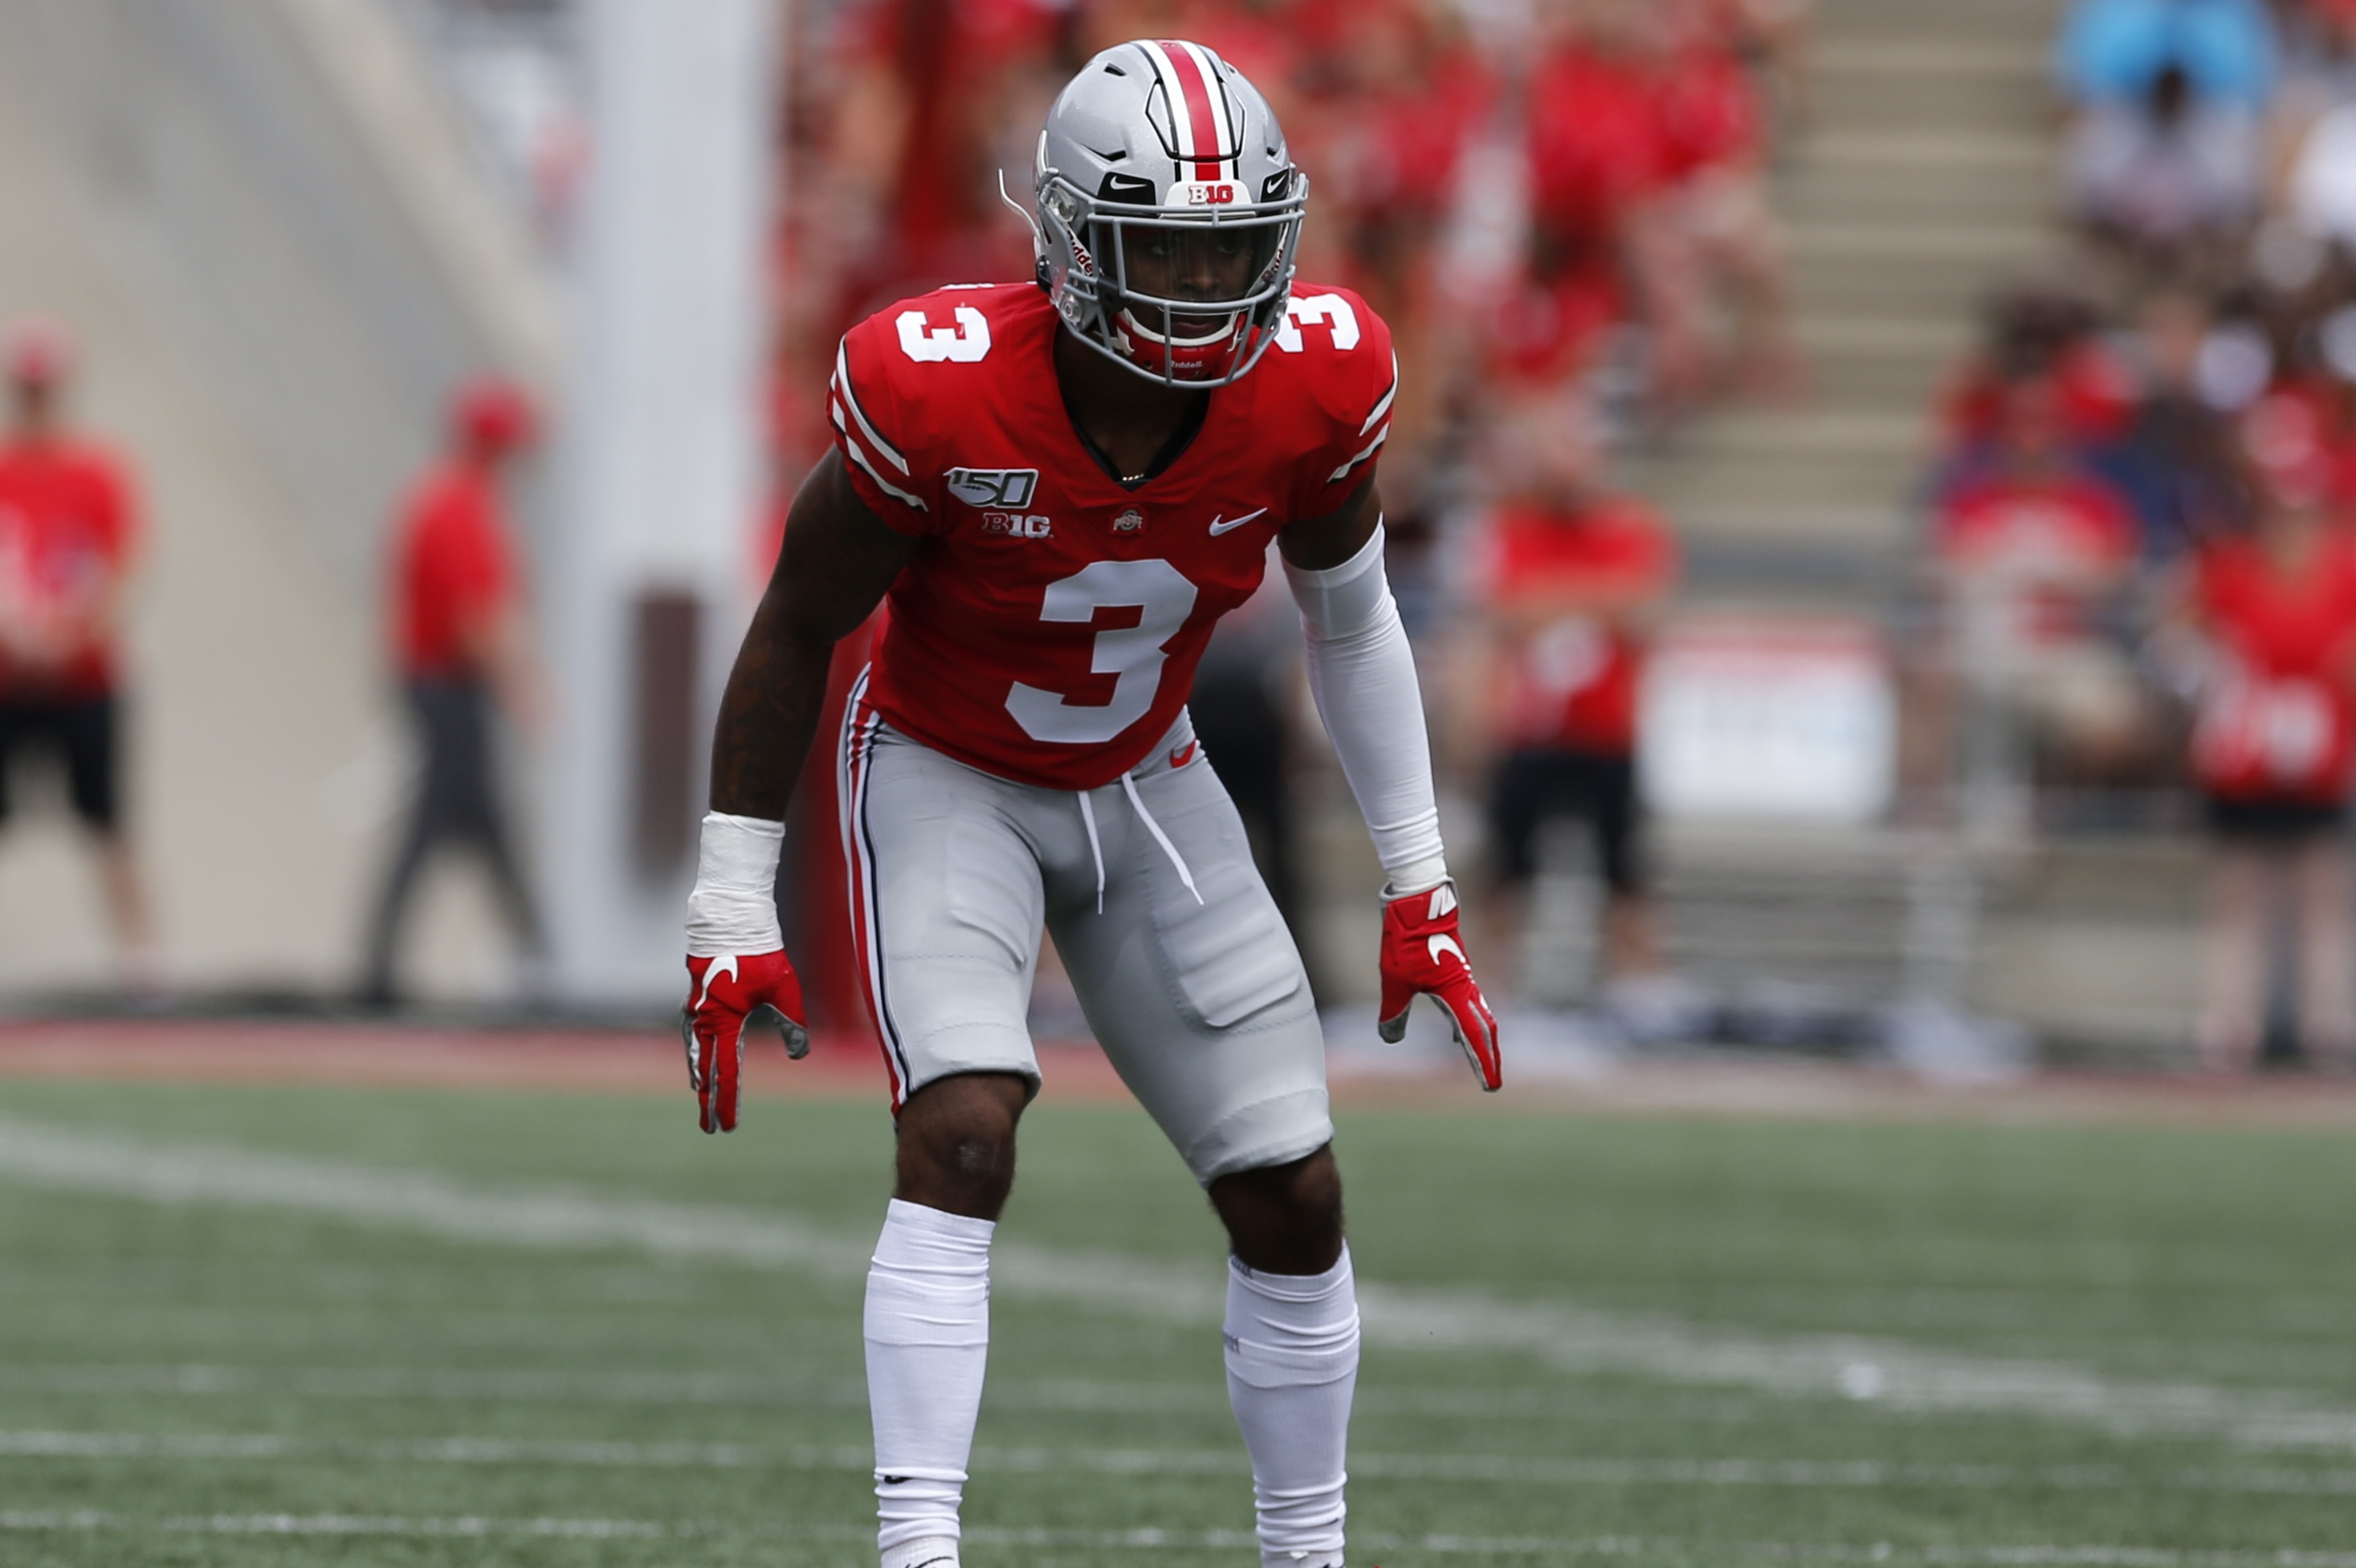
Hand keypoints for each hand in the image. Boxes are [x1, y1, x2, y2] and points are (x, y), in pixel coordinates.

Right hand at [682, 950, 808, 1132]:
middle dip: (709, 1102)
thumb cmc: (760, 954)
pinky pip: (691, 1034)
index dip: (728, 1103)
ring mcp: (696, 1009)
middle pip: (706, 1072)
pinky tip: (697, 1058)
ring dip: (699, 1077)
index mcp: (725, 1022)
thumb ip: (793, 1023)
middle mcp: (704, 1020)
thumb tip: (800, 1053)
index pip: (727, 1074)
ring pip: (695, 1053)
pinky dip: (693, 1052)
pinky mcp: (696, 998)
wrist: (732, 922)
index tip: (728, 1127)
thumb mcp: (784, 989)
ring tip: (701, 1097)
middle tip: (710, 1129)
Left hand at [1377, 880, 1500, 1090]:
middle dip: (1489, 1058)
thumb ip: (1394, 1012)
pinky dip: (1469, 1024)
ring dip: (1482, 1042)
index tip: (1489, 1087)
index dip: (1481, 1064)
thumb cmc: (1407, 940)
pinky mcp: (1457, 971)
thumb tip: (1390, 1039)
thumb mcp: (1394, 980)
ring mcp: (1465, 979)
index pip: (1473, 1037)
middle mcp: (1466, 988)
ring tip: (1480, 1063)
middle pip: (1485, 1030)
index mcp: (1456, 994)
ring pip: (1480, 1017)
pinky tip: (1456, 1032)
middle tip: (1493, 1084)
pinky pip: (1470, 1004)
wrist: (1418, 902)